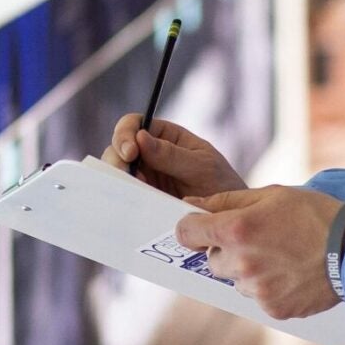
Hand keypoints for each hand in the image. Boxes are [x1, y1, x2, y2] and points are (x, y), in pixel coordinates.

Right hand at [102, 115, 244, 199]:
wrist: (228, 220)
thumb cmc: (222, 185)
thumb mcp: (202, 167)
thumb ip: (172, 155)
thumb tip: (140, 137)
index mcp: (165, 136)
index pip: (135, 124)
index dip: (126, 134)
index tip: (130, 152)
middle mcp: (150, 154)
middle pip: (119, 148)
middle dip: (116, 160)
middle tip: (125, 176)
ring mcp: (145, 178)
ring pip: (118, 174)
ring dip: (117, 181)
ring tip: (130, 193)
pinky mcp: (142, 200)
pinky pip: (125, 197)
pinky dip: (122, 200)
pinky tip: (129, 207)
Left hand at [173, 186, 343, 320]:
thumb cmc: (314, 214)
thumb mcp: (270, 194)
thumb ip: (225, 201)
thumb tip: (191, 204)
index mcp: (237, 230)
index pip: (187, 233)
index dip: (192, 228)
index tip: (202, 227)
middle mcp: (242, 263)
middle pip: (212, 260)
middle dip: (227, 250)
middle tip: (257, 239)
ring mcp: (257, 290)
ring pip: (236, 281)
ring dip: (248, 270)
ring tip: (280, 256)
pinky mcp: (274, 308)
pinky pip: (257, 298)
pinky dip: (268, 287)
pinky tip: (290, 272)